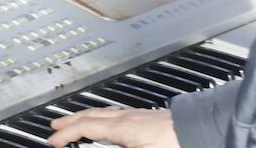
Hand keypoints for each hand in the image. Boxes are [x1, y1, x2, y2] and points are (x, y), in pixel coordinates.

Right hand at [49, 107, 180, 147]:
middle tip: (55, 126)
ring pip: (102, 112)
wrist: (202, 132)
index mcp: (122, 128)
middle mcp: (126, 117)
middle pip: (90, 115)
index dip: (66, 134)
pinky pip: (114, 112)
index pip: (85, 128)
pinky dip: (101, 115)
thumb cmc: (176, 145)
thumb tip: (94, 145)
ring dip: (84, 116)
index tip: (53, 141)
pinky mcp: (148, 117)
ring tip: (76, 121)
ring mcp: (137, 115)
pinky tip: (108, 120)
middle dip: (70, 120)